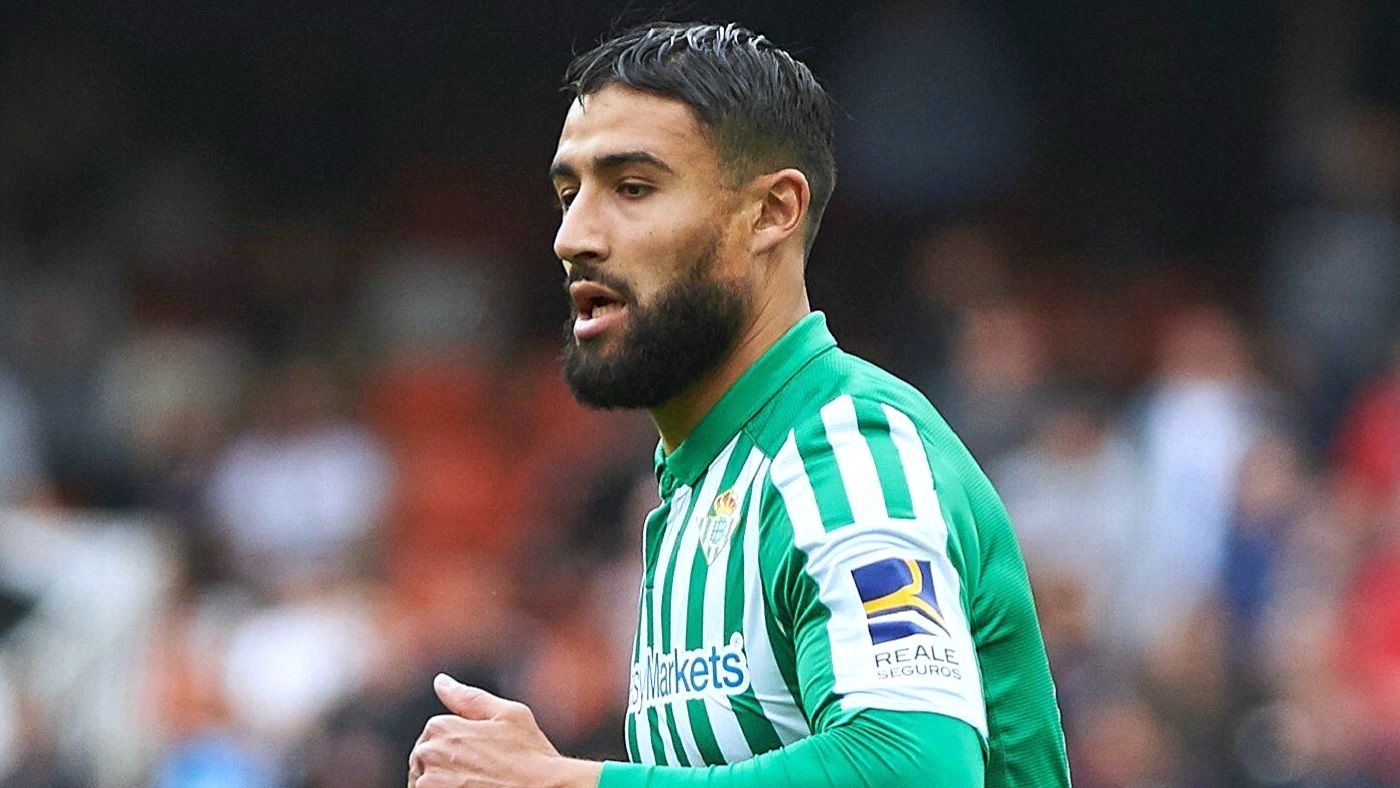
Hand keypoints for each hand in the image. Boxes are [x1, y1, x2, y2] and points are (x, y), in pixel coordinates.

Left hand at [407, 674, 603, 787]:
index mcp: (442, 727)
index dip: (461, 741)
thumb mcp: (508, 715)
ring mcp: (429, 784)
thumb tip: (441, 681)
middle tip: (481, 769)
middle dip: (447, 761)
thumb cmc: (530, 756)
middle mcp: (430, 755)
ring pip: (425, 779)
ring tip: (475, 781)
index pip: (434, 732)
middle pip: (425, 756)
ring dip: (443, 780)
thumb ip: (468, 697)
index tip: (483, 753)